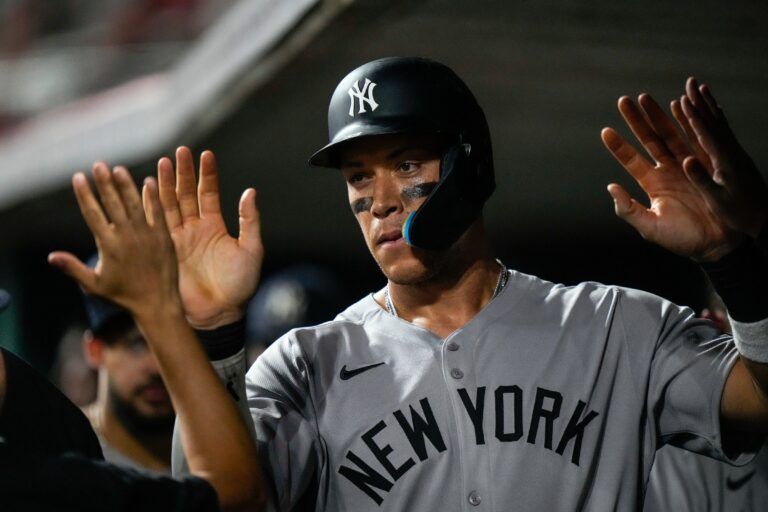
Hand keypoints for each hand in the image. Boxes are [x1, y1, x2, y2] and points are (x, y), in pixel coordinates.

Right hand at [48, 163, 180, 317]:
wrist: (157, 303)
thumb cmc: (124, 296)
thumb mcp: (95, 285)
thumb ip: (73, 268)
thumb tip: (51, 256)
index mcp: (108, 246)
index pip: (93, 214)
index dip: (84, 194)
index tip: (77, 177)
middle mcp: (126, 237)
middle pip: (112, 204)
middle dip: (104, 183)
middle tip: (98, 164)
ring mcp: (146, 235)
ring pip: (134, 204)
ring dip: (126, 185)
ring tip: (118, 169)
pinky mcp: (163, 237)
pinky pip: (157, 212)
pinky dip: (152, 198)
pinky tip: (148, 182)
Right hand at [158, 147, 262, 329]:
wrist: (219, 313)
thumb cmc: (239, 285)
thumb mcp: (251, 250)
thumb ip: (249, 221)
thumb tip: (250, 191)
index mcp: (215, 226)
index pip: (208, 193)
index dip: (207, 174)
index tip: (205, 154)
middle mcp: (194, 229)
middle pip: (186, 194)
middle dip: (182, 173)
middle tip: (179, 151)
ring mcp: (178, 239)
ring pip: (169, 206)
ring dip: (164, 185)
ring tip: (161, 162)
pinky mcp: (165, 251)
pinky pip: (156, 226)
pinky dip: (150, 208)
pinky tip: (145, 189)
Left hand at [602, 87, 741, 261]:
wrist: (717, 245)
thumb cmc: (682, 239)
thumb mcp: (650, 227)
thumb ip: (629, 209)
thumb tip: (611, 187)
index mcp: (653, 184)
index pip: (631, 160)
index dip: (619, 146)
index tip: (605, 130)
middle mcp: (668, 170)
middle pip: (649, 139)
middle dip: (637, 120)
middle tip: (624, 100)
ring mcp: (688, 165)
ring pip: (670, 134)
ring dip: (658, 116)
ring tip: (646, 97)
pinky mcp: (707, 165)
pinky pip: (696, 139)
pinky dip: (687, 122)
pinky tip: (680, 106)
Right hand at [672, 77, 767, 238]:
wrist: (766, 219)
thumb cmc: (739, 214)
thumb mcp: (718, 201)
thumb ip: (702, 179)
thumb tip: (687, 160)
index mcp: (724, 163)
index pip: (707, 135)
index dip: (694, 118)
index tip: (683, 101)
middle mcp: (731, 153)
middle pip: (714, 121)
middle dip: (701, 102)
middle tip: (690, 82)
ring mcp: (735, 153)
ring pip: (720, 123)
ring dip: (708, 104)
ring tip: (700, 87)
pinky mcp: (737, 157)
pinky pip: (725, 131)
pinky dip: (717, 117)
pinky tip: (714, 110)